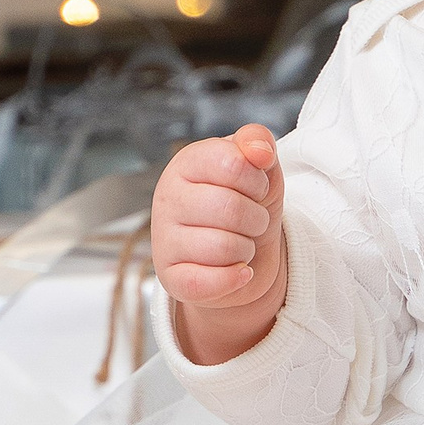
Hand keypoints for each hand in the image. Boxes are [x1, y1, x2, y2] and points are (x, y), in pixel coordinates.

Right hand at [152, 124, 286, 364]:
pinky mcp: (170, 278)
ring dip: (246, 248)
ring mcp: (163, 240)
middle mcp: (167, 199)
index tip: (256, 188)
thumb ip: (257, 142)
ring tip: (240, 243)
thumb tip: (259, 150)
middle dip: (256, 218)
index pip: (232, 163)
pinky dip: (235, 278)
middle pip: (230, 209)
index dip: (257, 180)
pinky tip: (238, 271)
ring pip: (223, 247)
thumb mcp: (259, 167)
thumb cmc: (248, 202)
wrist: (246, 252)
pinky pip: (207, 282)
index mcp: (186, 164)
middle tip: (253, 220)